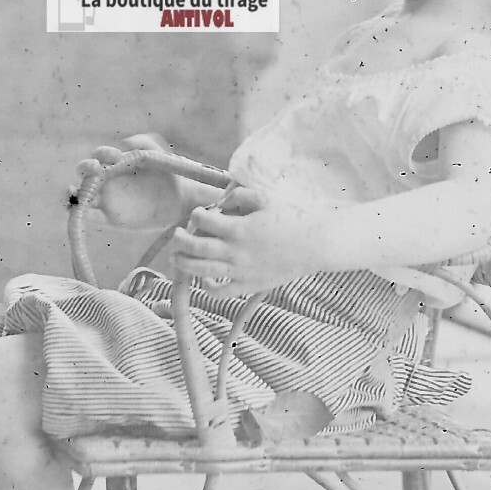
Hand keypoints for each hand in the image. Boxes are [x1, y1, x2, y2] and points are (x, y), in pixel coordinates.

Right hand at [73, 134, 183, 229]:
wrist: (180, 199)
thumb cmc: (168, 173)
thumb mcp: (159, 153)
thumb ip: (144, 142)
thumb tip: (125, 142)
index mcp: (116, 162)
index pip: (101, 155)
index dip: (104, 153)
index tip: (117, 156)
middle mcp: (108, 179)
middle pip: (85, 171)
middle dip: (85, 167)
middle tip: (96, 167)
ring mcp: (107, 199)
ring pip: (82, 194)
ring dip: (74, 192)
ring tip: (73, 191)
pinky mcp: (110, 218)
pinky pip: (90, 216)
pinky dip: (79, 213)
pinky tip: (76, 208)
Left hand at [170, 188, 320, 295]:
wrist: (314, 244)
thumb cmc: (291, 218)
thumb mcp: (264, 199)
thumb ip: (239, 197)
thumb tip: (220, 202)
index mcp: (238, 228)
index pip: (204, 221)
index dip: (196, 216)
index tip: (198, 214)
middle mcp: (235, 252)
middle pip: (196, 247)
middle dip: (181, 240)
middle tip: (178, 235)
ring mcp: (240, 272)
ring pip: (201, 271)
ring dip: (184, 264)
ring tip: (176, 259)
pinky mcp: (248, 286)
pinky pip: (221, 292)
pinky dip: (207, 287)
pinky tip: (205, 278)